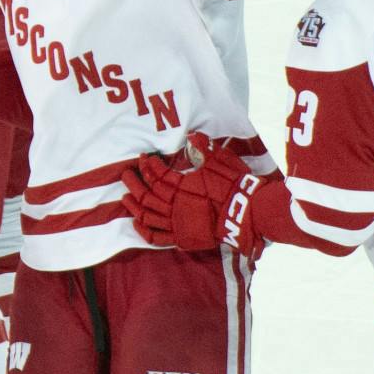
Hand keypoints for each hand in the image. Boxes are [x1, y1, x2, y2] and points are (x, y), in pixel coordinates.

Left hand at [121, 133, 258, 252]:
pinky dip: (143, 230)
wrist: (248, 213)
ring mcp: (176, 223)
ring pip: (146, 215)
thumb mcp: (220, 161)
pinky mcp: (181, 238)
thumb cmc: (234, 185)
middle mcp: (175, 205)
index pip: (157, 175)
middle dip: (134, 182)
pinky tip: (136, 222)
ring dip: (133, 205)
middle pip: (146, 194)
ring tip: (125, 197)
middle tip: (125, 173)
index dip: (149, 165)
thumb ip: (204, 148)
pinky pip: (156, 237)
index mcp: (182, 186)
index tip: (144, 157)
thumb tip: (193, 136)